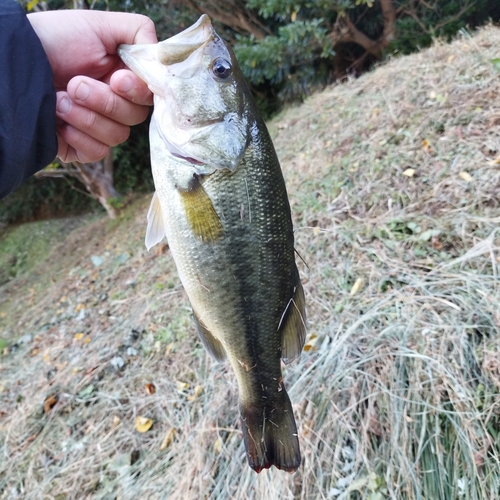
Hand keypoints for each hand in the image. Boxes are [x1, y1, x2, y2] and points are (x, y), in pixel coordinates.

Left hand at [28, 10, 157, 162]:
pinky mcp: (80, 148)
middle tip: (75, 84)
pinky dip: (79, 136)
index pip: (149, 97)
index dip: (138, 92)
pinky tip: (59, 121)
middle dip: (105, 101)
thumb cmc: (54, 41)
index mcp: (123, 79)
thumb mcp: (100, 26)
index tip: (117, 78)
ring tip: (60, 98)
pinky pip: (97, 152)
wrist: (13, 64)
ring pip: (117, 136)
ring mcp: (97, 127)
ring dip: (87, 117)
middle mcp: (114, 105)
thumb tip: (162, 59)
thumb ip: (139, 33)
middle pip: (134, 118)